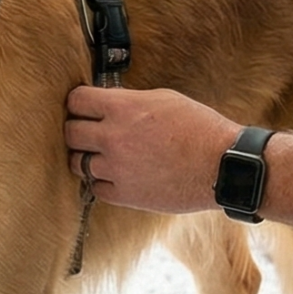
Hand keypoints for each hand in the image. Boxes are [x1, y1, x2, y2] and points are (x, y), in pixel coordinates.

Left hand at [64, 86, 242, 214]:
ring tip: (103, 156)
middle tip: (88, 133)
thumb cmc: (199, 127)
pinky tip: (116, 176)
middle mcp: (113, 138)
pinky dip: (102, 182)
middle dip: (77, 130)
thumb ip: (128, 101)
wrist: (222, 165)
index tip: (83, 108)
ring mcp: (116, 169)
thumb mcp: (163, 99)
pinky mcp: (125, 195)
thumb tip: (107, 104)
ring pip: (77, 164)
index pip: (76, 100)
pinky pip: (96, 188)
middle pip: (70, 133)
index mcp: (122, 108)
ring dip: (87, 158)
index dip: (78, 103)